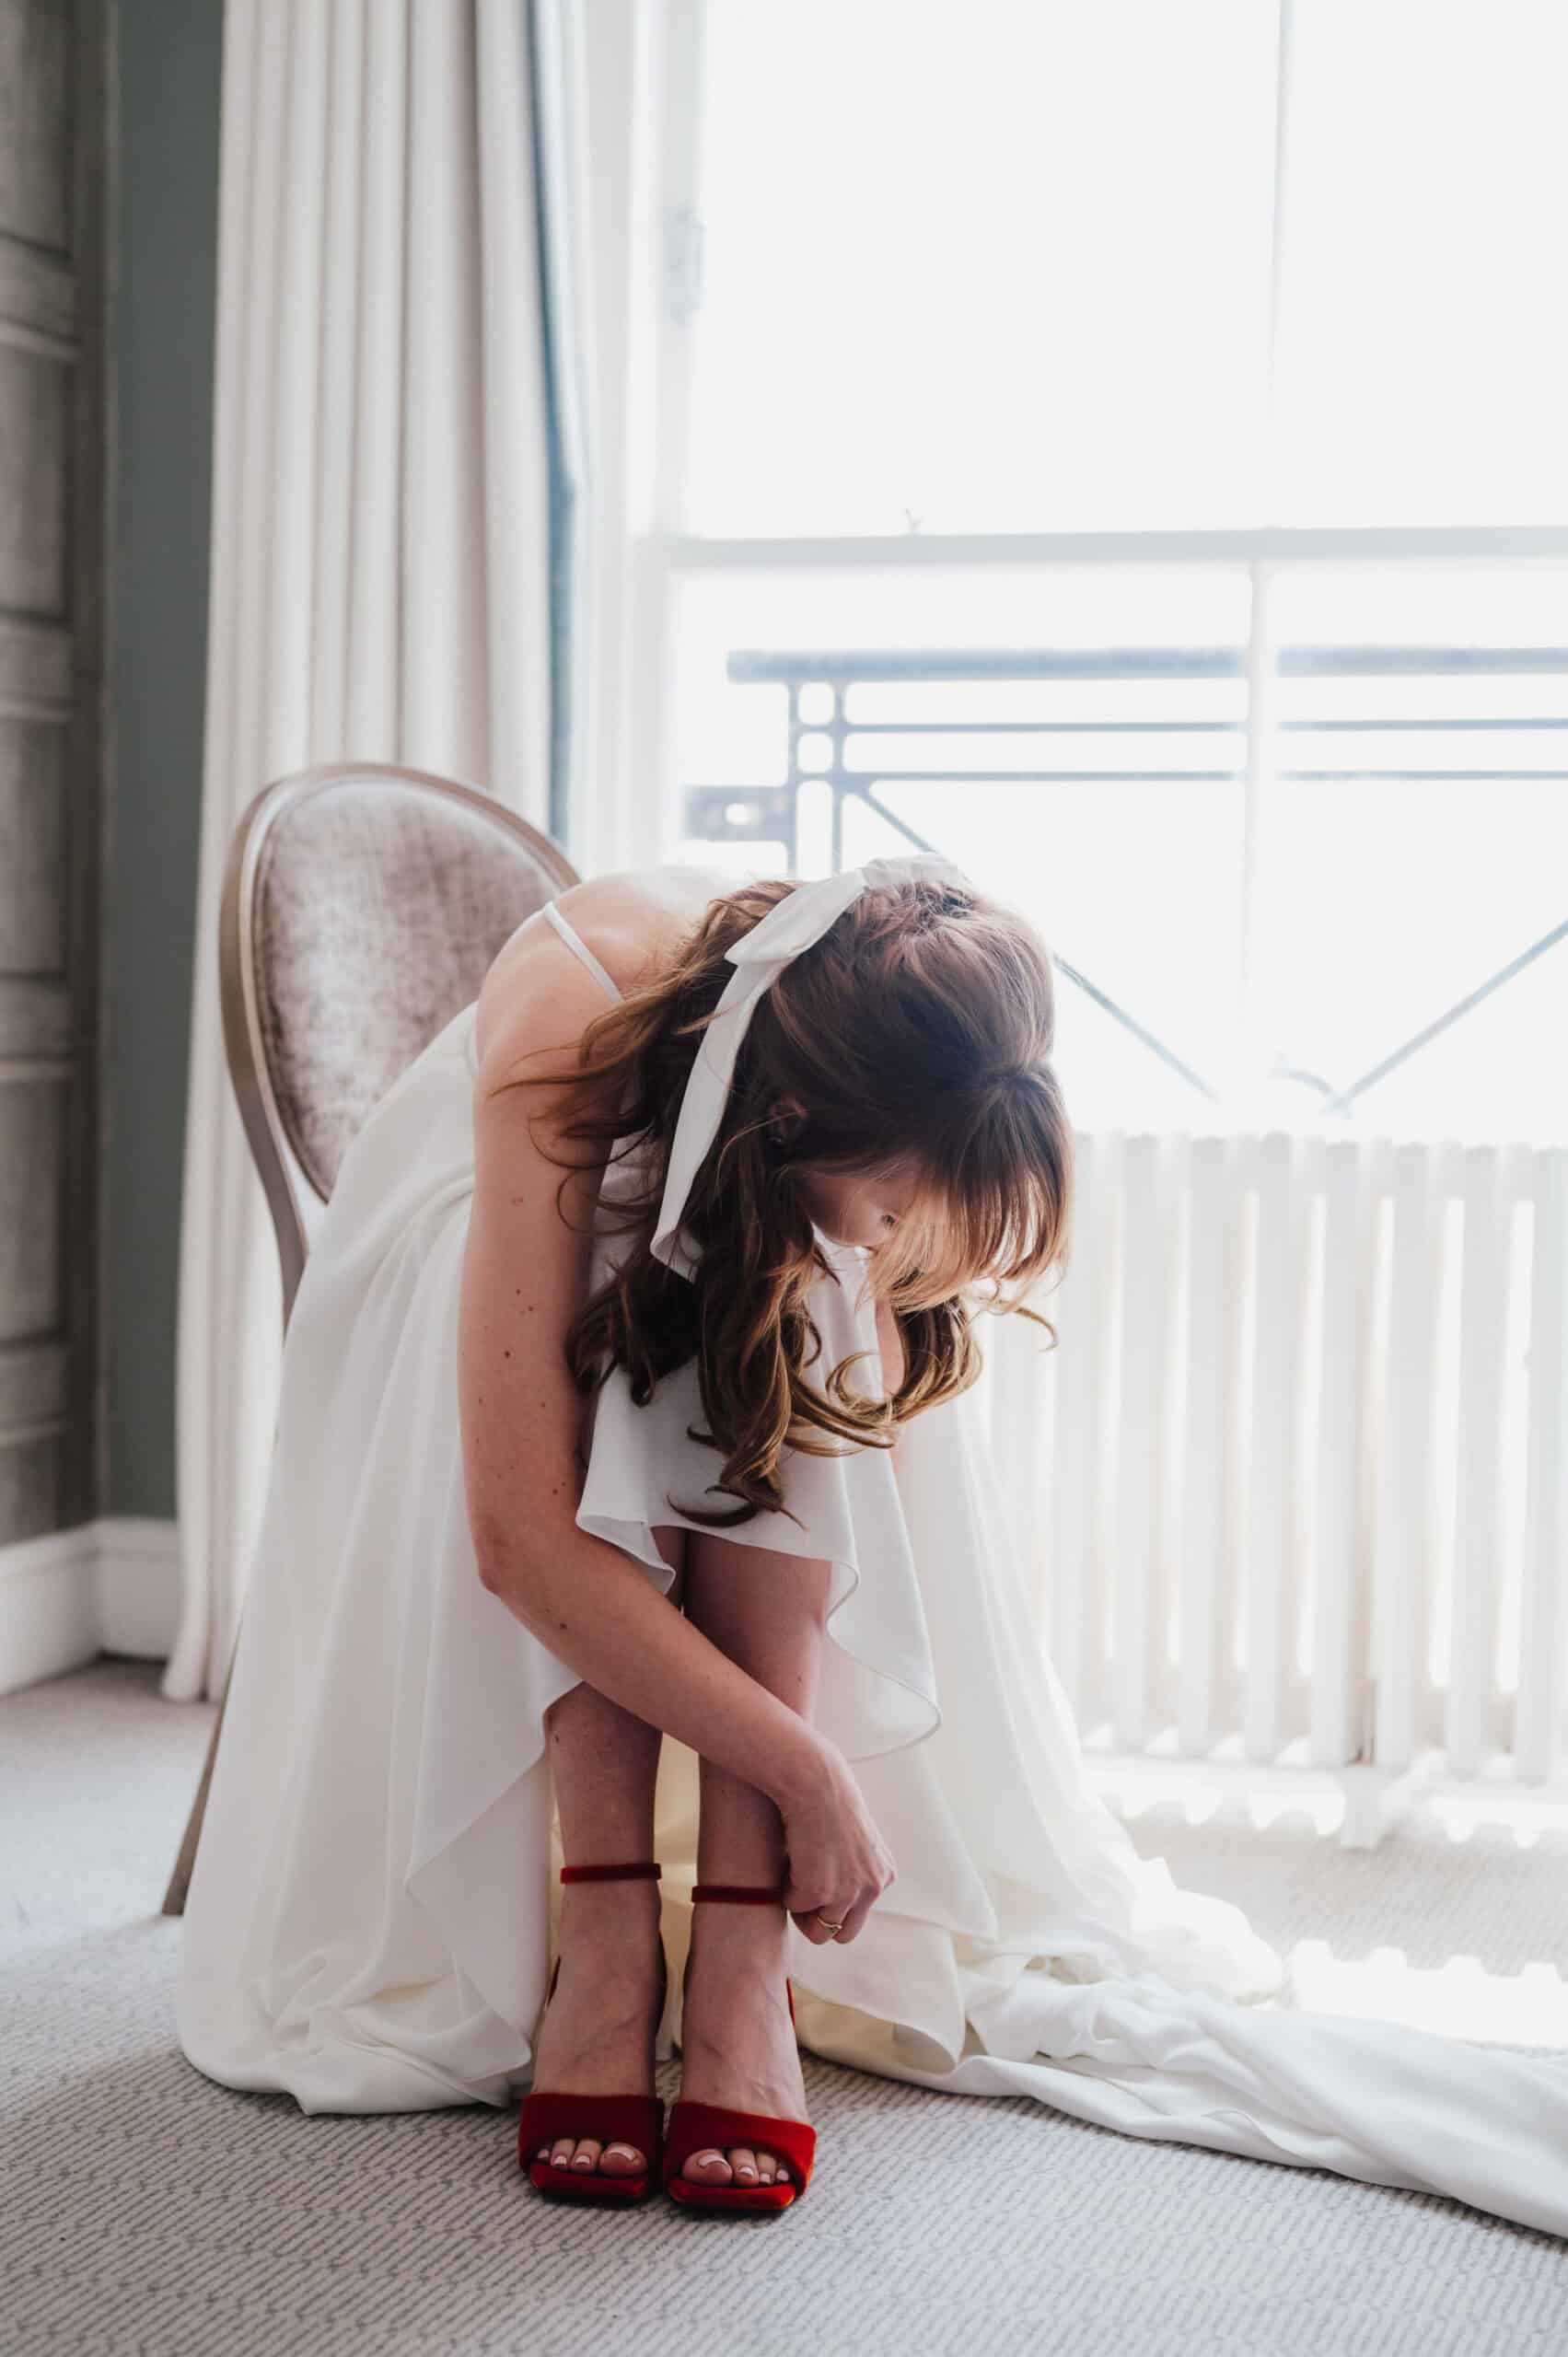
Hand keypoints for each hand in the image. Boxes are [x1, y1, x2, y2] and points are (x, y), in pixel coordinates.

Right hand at [776, 1733, 895, 1944]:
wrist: (815, 1780)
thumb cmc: (828, 1799)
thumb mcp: (855, 1840)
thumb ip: (852, 1869)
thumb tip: (830, 1903)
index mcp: (885, 1874)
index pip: (858, 1914)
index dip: (832, 1901)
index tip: (817, 1877)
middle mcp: (873, 1886)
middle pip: (843, 1933)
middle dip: (818, 1920)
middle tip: (801, 1891)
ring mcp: (848, 1891)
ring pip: (818, 1930)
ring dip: (800, 1906)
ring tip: (792, 1874)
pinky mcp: (820, 1890)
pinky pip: (794, 1907)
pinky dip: (785, 1889)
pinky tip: (788, 1859)